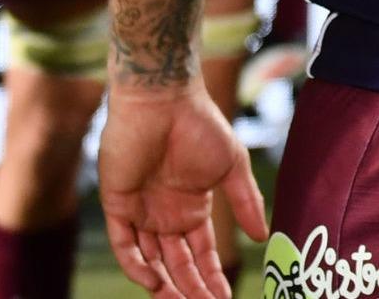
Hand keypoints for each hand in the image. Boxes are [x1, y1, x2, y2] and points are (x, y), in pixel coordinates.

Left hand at [97, 83, 265, 298]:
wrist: (163, 99)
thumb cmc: (200, 125)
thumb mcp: (232, 166)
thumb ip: (246, 202)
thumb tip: (261, 238)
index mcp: (192, 207)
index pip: (201, 253)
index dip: (212, 276)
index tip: (225, 298)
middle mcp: (165, 214)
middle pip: (177, 263)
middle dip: (192, 288)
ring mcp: (141, 211)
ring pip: (151, 260)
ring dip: (165, 284)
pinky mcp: (117, 204)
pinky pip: (123, 245)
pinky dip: (136, 265)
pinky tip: (154, 280)